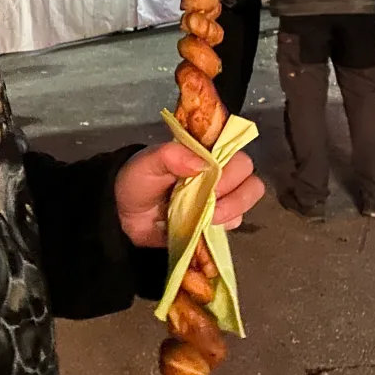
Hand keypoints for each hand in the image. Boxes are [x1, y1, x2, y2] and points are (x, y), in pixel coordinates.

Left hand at [114, 142, 264, 248]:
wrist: (125, 215)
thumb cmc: (137, 181)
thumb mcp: (147, 163)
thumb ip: (172, 155)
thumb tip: (203, 164)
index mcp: (203, 152)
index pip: (235, 149)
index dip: (229, 166)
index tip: (211, 178)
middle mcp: (218, 171)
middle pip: (248, 175)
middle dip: (232, 191)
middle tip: (207, 199)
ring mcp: (221, 196)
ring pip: (249, 197)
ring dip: (232, 208)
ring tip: (207, 216)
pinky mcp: (218, 219)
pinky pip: (238, 220)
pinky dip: (226, 223)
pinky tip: (207, 225)